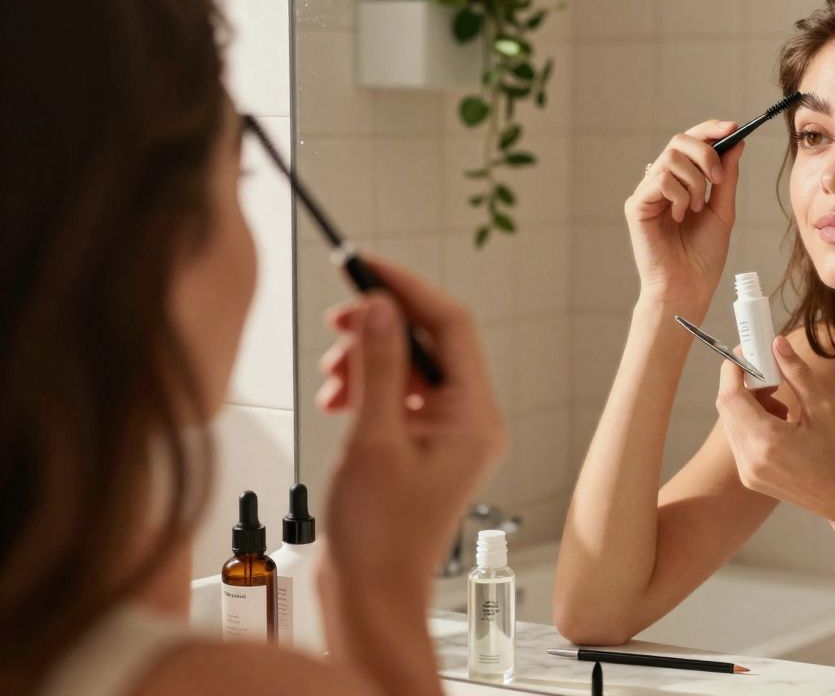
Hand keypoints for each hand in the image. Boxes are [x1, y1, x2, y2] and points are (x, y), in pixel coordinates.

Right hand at [316, 256, 507, 580]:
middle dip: (381, 327)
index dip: (407, 288)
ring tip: (333, 379)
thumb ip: (379, 365)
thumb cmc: (378, 535)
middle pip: (432, 342)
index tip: (364, 265)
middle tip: (338, 321)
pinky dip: (368, 386)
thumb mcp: (372, 439)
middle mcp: (472, 420)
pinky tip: (339, 399)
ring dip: (369, 358)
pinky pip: (401, 394)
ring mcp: (450, 433)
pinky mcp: (425, 445)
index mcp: (476, 416)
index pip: (451, 325)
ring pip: (412, 366)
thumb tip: (381, 306)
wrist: (371, 594)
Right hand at [625, 120, 744, 307]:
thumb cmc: (703, 257)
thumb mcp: (723, 211)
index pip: (691, 143)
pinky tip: (679, 216)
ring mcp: (647, 193)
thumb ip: (726, 177)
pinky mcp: (636, 205)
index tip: (734, 127)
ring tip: (697, 207)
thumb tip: (736, 142)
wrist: (688, 287)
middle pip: (679, 141)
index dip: (710, 130)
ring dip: (694, 181)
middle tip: (718, 178)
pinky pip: (660, 178)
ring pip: (671, 158)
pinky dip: (678, 194)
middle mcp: (661, 183)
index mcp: (681, 182)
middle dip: (705, 152)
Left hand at [715, 336, 834, 529]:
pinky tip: (782, 419)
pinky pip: (742, 441)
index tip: (750, 350)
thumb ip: (796, 373)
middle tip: (771, 370)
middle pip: (728, 408)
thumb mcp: (825, 409)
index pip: (730, 395)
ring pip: (733, 424)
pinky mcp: (754, 480)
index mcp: (765, 442)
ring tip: (783, 397)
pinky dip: (754, 422)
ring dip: (750, 403)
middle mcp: (749, 460)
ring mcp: (749, 473)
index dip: (735, 368)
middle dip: (744, 383)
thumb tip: (776, 344)